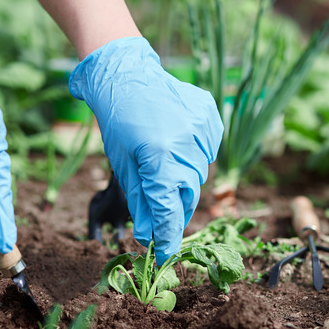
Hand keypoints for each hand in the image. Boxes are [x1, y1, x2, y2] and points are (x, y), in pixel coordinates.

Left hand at [69, 37, 222, 263]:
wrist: (126, 74)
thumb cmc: (118, 122)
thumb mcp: (123, 166)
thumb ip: (141, 201)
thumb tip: (150, 235)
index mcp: (159, 157)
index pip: (169, 209)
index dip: (167, 236)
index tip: (164, 253)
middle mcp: (185, 144)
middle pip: (188, 194)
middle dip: (175, 209)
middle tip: (163, 215)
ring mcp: (202, 128)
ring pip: (199, 173)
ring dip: (184, 179)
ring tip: (165, 163)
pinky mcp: (210, 117)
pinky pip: (207, 150)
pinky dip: (194, 155)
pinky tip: (177, 142)